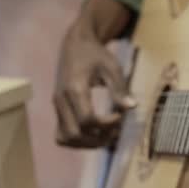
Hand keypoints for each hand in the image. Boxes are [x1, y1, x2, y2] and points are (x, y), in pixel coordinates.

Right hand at [53, 0, 135, 147]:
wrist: (76, 45)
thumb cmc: (96, 55)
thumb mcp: (112, 67)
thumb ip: (120, 88)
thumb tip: (131, 107)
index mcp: (74, 89)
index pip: (87, 120)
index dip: (106, 125)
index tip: (120, 116)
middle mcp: (61, 100)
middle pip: (75, 134)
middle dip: (98, 138)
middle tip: (115, 130)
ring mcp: (57, 107)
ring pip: (66, 138)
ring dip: (88, 143)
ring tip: (106, 135)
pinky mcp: (58, 110)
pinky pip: (61, 135)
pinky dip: (77, 141)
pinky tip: (94, 134)